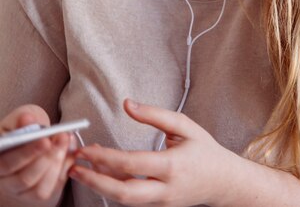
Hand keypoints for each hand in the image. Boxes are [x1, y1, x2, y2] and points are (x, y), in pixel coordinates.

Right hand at [0, 105, 74, 206]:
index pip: (8, 164)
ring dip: (57, 163)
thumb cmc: (22, 133)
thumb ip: (21, 121)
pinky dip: (64, 169)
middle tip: (62, 137)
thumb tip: (26, 119)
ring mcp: (24, 193)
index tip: (45, 141)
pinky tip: (69, 151)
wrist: (32, 145)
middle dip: (48, 157)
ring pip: (40, 189)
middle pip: (25, 179)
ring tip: (65, 140)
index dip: (27, 153)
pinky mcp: (40, 195)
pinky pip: (53, 189)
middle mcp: (7, 183)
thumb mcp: (18, 122)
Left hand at [70, 98, 238, 206]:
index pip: (132, 163)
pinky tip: (101, 174)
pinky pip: (131, 200)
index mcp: (172, 165)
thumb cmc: (205, 151)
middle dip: (94, 181)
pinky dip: (113, 188)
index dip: (105, 157)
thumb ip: (155, 115)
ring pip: (124, 200)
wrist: (223, 182)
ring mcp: (161, 202)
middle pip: (123, 193)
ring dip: (99, 186)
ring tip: (81, 170)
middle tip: (74, 168)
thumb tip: (128, 105)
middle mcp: (165, 189)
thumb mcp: (184, 126)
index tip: (87, 148)